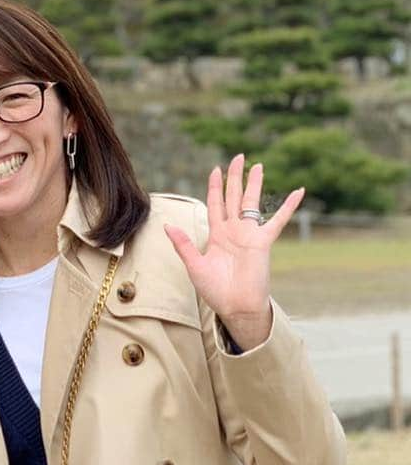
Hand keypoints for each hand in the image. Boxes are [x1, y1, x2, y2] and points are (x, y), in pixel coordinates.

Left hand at [164, 153, 304, 351]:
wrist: (235, 308)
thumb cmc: (215, 290)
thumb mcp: (194, 265)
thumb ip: (183, 244)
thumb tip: (167, 225)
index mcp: (217, 234)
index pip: (215, 203)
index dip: (214, 186)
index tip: (215, 169)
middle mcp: (234, 230)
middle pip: (233, 196)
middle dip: (234, 177)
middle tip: (237, 156)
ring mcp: (249, 235)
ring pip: (252, 203)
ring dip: (254, 184)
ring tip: (257, 165)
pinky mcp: (263, 242)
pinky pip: (278, 220)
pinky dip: (288, 206)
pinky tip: (298, 192)